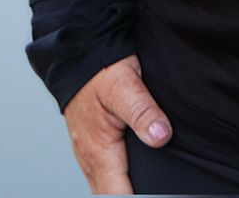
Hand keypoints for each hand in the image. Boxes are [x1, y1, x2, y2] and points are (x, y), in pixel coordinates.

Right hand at [61, 53, 172, 193]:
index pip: (118, 196)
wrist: (78, 54)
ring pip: (104, 188)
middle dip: (130, 197)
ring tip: (145, 189)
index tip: (156, 196)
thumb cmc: (100, 70)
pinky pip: (102, 176)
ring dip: (121, 192)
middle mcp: (90, 159)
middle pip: (109, 196)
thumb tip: (160, 137)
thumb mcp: (125, 85)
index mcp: (99, 151)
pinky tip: (129, 180)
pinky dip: (116, 183)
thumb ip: (143, 112)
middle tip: (155, 193)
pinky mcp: (91, 147)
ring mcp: (88, 155)